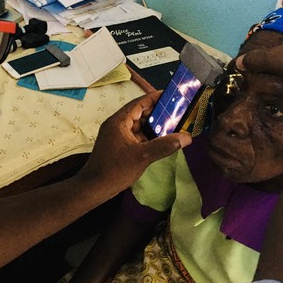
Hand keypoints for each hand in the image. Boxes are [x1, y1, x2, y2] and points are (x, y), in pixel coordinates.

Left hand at [76, 91, 191, 197]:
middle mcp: (116, 125)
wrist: (95, 187)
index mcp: (119, 121)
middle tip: (176, 111)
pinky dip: (147, 136)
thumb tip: (187, 137)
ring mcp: (116, 135)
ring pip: (137, 125)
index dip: (154, 98)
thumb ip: (165, 145)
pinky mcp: (118, 145)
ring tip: (172, 124)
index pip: (138, 103)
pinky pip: (135, 136)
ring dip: (153, 125)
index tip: (170, 95)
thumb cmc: (116, 169)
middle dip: (156, 112)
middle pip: (138, 113)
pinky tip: (161, 140)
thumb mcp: (143, 156)